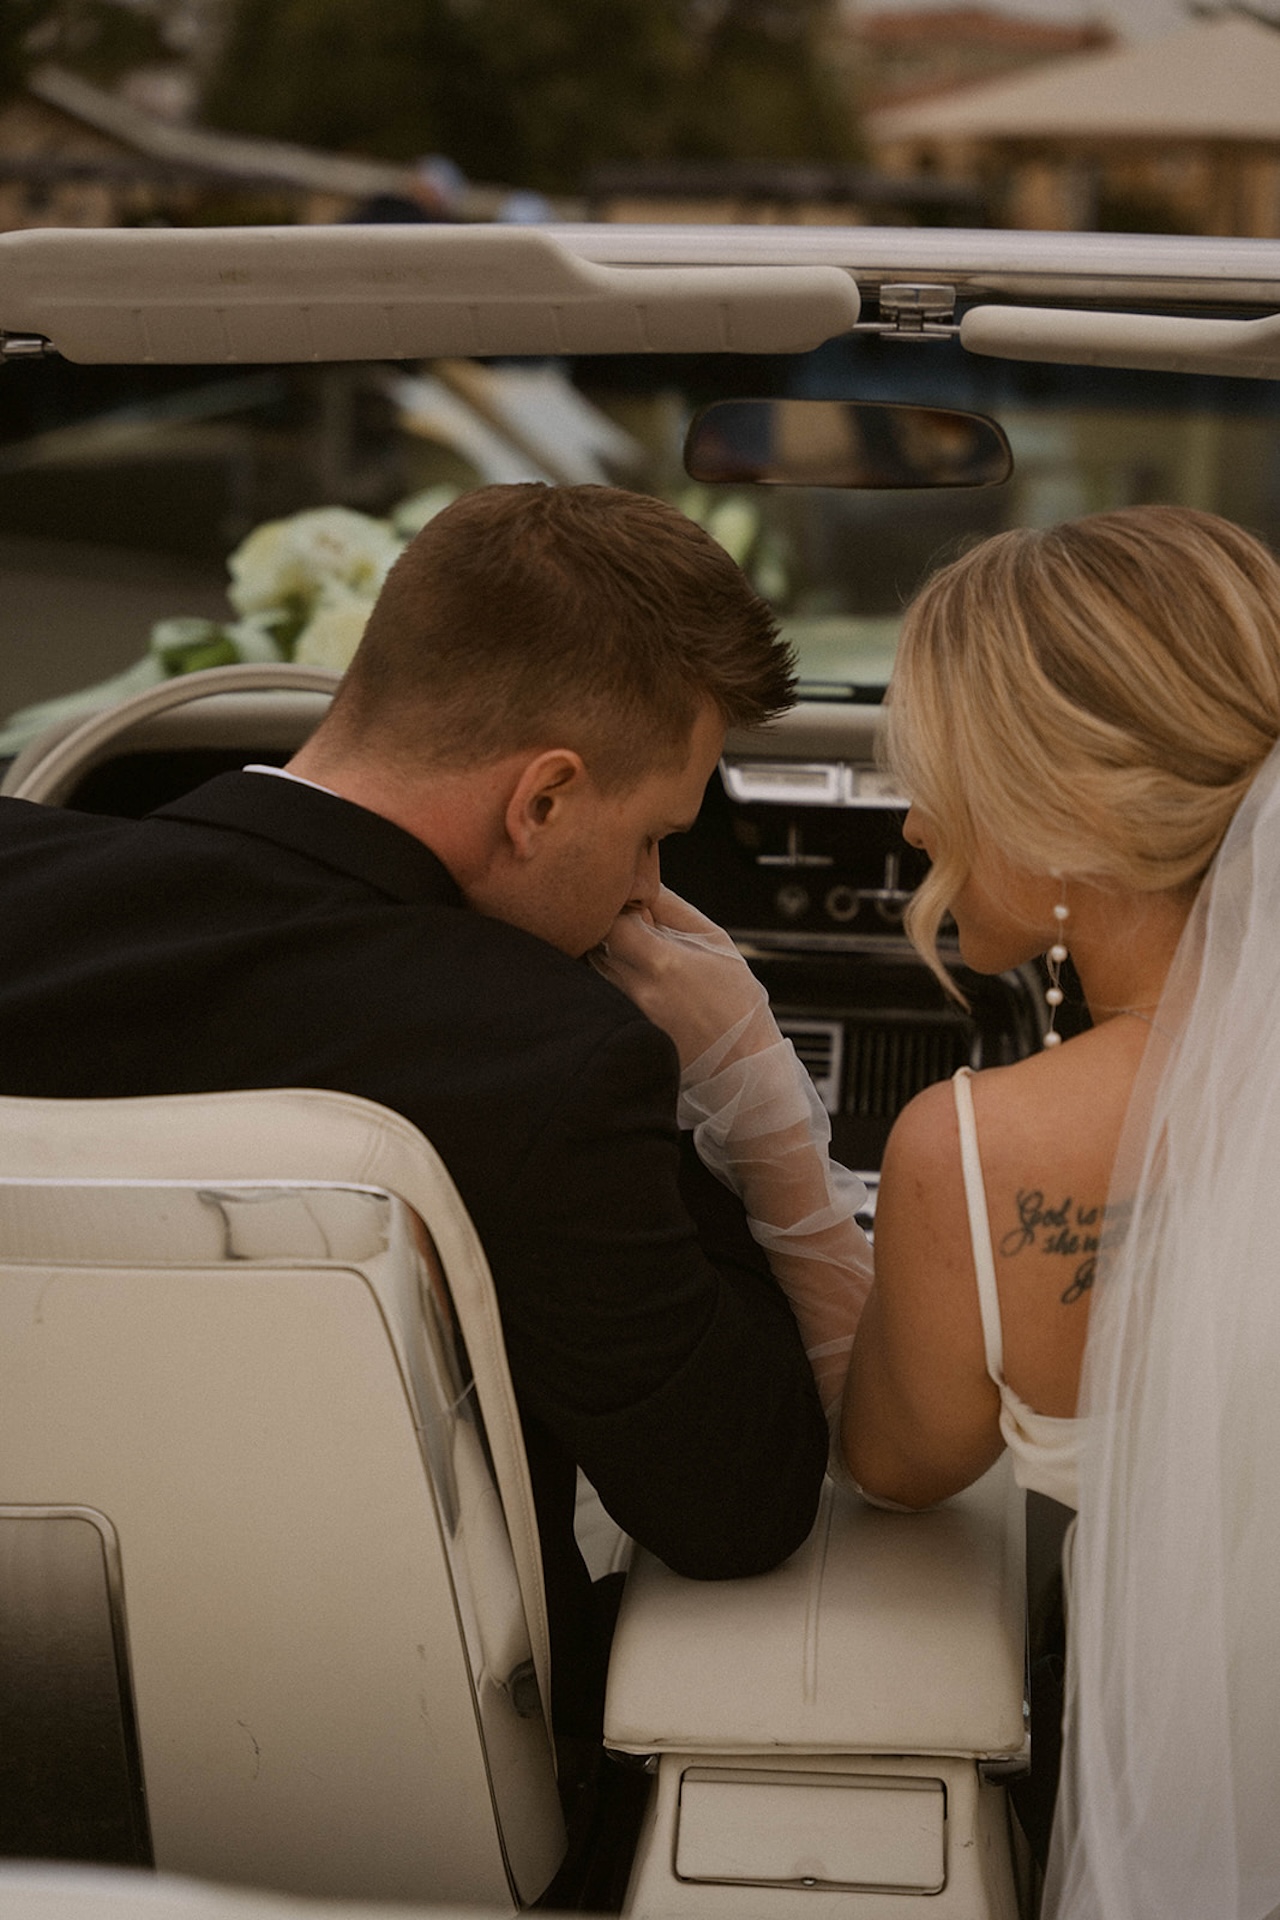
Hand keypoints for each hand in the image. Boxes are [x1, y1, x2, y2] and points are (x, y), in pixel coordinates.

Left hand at [594, 887, 772, 1072]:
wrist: (742, 1063)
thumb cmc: (736, 1001)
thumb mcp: (716, 941)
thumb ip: (674, 908)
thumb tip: (644, 882)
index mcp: (662, 962)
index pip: (611, 920)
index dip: (619, 908)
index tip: (635, 909)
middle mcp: (637, 990)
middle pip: (596, 944)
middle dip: (610, 930)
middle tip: (637, 931)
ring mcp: (627, 1015)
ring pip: (595, 970)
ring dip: (610, 956)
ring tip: (644, 960)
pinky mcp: (624, 1031)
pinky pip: (604, 995)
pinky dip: (615, 982)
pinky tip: (642, 985)